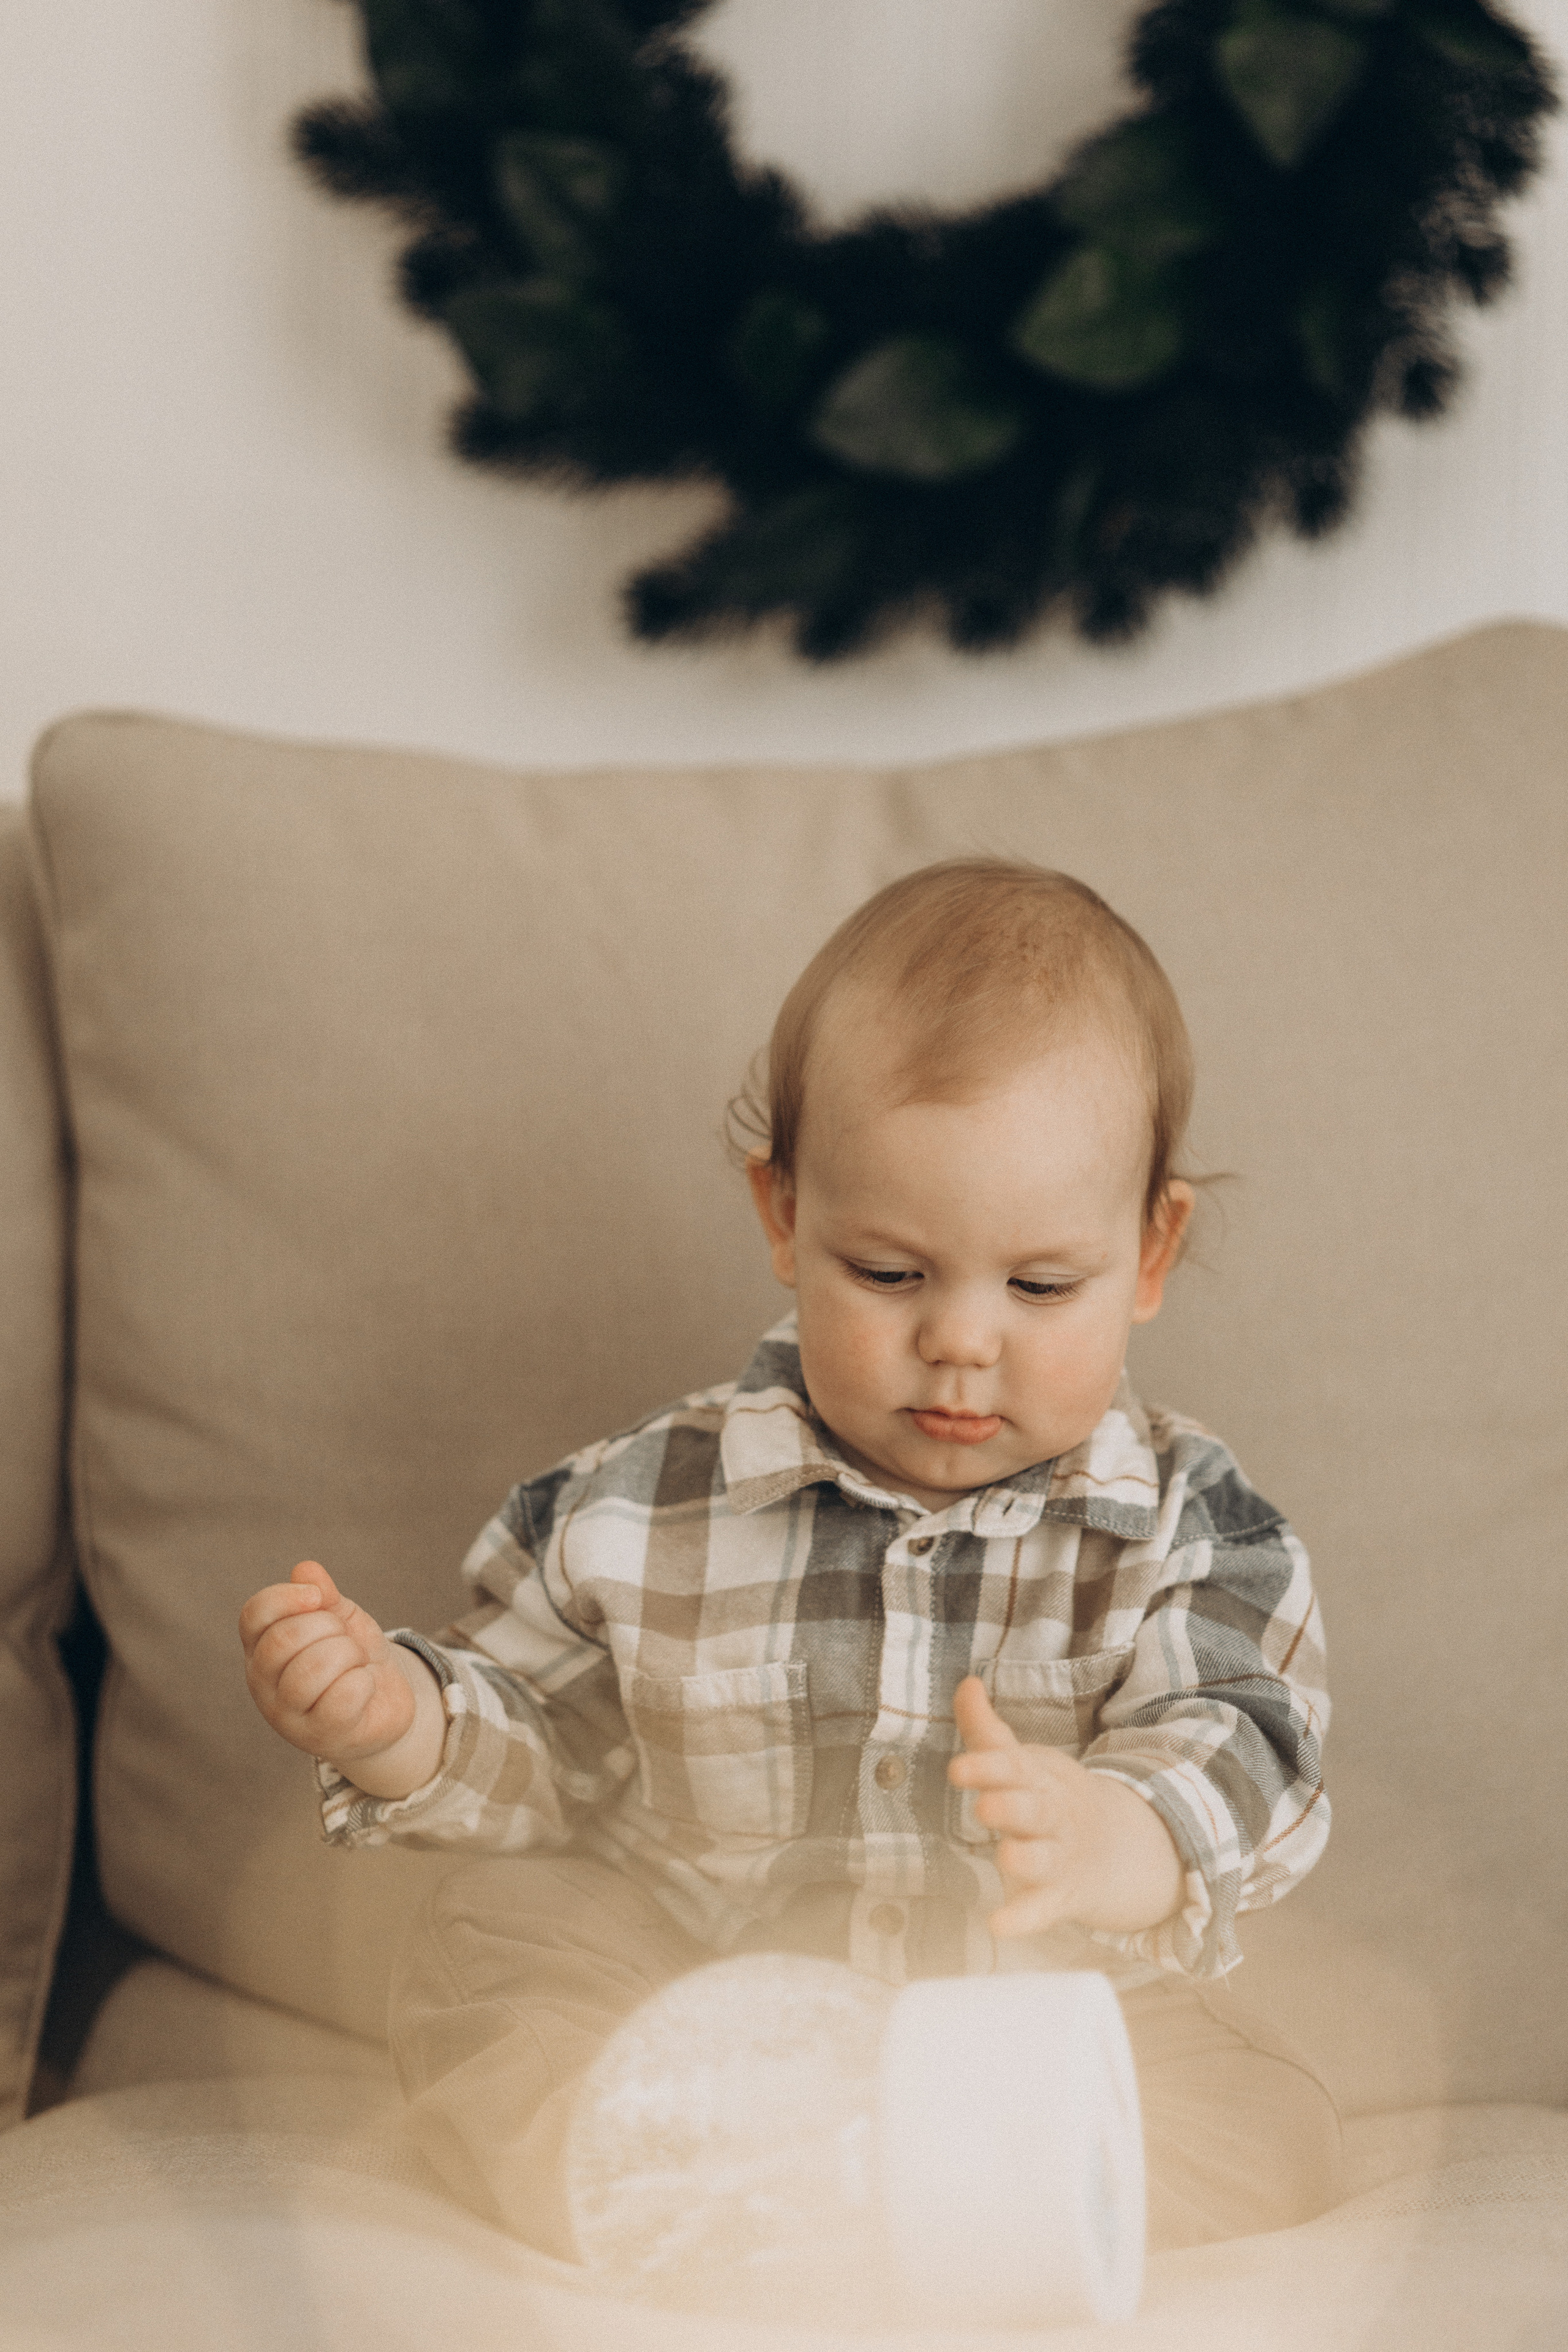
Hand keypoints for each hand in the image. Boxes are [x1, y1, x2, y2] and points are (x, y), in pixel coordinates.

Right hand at [239, 1560, 443, 1795]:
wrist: (382, 1704)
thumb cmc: (351, 1658)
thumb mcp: (340, 1619)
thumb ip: (323, 1595)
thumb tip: (305, 1569)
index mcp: (260, 1648)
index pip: (253, 1615)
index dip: (286, 1597)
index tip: (319, 1596)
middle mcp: (262, 1684)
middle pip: (284, 1639)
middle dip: (329, 1627)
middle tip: (345, 1639)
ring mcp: (286, 1715)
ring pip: (313, 1667)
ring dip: (349, 1655)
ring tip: (355, 1664)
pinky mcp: (319, 1736)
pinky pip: (343, 1696)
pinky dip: (363, 1682)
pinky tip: (363, 1687)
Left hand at [947, 1676, 1184, 1938]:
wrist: (1115, 1848)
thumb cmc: (1047, 1797)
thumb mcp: (1023, 1761)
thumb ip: (987, 1729)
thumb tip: (965, 1682)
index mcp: (1039, 1778)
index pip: (1014, 1768)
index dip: (987, 1768)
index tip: (957, 1769)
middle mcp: (1052, 1816)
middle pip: (1034, 1810)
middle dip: (1011, 1808)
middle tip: (984, 1807)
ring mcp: (1058, 1858)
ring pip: (1044, 1859)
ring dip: (1025, 1858)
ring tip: (1005, 1857)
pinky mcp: (1058, 1897)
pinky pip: (1042, 1910)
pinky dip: (1024, 1918)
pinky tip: (999, 1924)